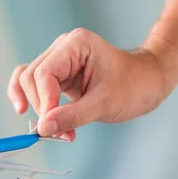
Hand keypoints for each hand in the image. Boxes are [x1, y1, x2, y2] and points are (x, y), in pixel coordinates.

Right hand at [7, 28, 176, 139]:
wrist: (148, 82)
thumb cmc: (133, 86)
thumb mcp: (104, 104)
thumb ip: (72, 115)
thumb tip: (43, 128)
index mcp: (76, 44)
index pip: (44, 73)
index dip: (44, 102)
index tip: (51, 127)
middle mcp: (64, 47)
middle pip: (32, 77)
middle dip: (42, 108)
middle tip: (59, 134)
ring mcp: (60, 60)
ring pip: (29, 83)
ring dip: (40, 109)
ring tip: (59, 132)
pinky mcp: (60, 74)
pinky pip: (37, 87)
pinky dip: (37, 104)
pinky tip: (39, 119)